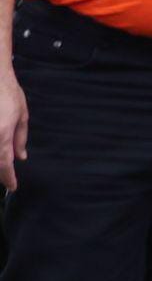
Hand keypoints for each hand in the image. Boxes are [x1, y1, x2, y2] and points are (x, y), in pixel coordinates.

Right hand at [0, 69, 26, 190]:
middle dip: (0, 173)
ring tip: (4, 168)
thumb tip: (21, 157)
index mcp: (2, 134)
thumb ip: (20, 139)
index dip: (8, 178)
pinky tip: (0, 153)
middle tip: (7, 179)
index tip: (13, 186)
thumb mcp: (21, 115)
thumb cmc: (9, 94)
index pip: (4, 164)